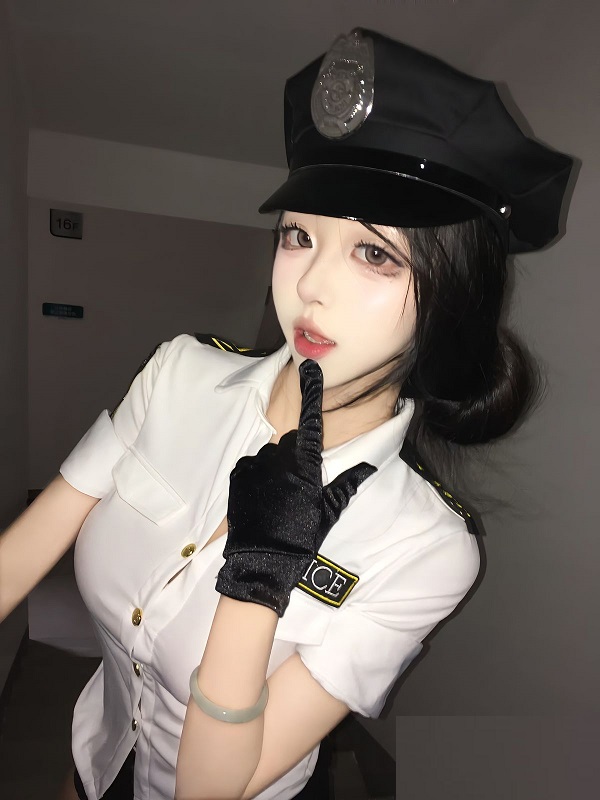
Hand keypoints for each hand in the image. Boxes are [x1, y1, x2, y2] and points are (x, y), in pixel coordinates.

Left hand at [215, 360, 376, 615]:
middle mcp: (279, 457)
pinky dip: (259, 474)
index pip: (311, 420)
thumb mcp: (328, 512)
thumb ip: (348, 484)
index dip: (312, 391)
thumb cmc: (300, 538)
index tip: (310, 367)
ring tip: (280, 497)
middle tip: (301, 484)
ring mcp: (256, 465)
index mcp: (305, 464)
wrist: (261, 561)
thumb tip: (370, 465)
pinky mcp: (238, 475)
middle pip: (292, 442)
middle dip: (298, 455)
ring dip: (278, 466)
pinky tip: (264, 498)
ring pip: (272, 454)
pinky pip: (253, 465)